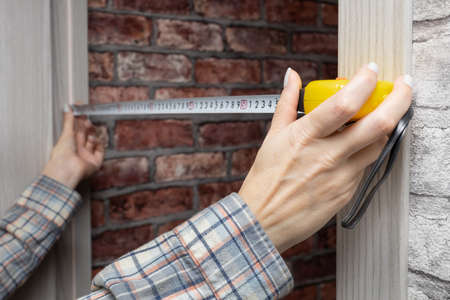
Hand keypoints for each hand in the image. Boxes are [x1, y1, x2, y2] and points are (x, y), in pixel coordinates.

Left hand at [42, 107, 104, 188]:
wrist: (67, 168)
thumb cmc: (63, 153)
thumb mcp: (66, 132)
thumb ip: (69, 119)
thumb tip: (68, 107)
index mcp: (70, 143)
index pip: (78, 128)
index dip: (81, 120)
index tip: (84, 111)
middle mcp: (79, 149)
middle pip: (87, 134)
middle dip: (89, 126)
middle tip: (88, 121)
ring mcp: (88, 155)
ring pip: (95, 141)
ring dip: (94, 134)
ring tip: (91, 131)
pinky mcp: (95, 161)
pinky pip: (101, 150)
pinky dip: (99, 143)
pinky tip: (94, 140)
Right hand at [238, 64, 411, 252]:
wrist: (264, 219)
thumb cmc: (266, 179)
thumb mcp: (273, 136)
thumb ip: (287, 102)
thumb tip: (292, 76)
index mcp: (305, 137)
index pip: (344, 103)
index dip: (365, 81)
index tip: (370, 69)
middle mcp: (327, 156)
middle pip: (378, 123)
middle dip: (399, 98)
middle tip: (403, 85)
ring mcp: (341, 176)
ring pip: (379, 144)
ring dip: (385, 125)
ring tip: (377, 117)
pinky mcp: (347, 192)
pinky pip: (366, 165)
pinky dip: (367, 150)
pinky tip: (356, 146)